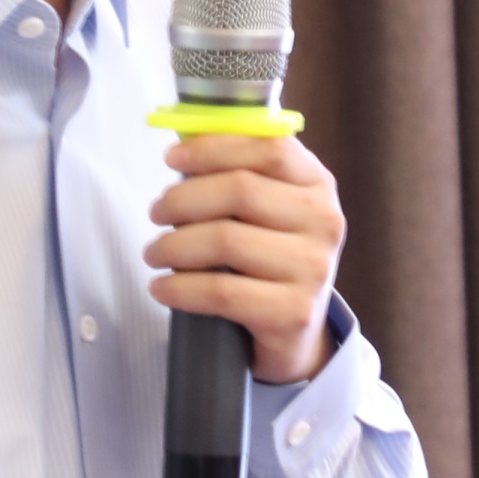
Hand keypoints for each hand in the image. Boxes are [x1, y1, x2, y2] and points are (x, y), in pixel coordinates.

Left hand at [145, 131, 345, 386]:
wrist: (296, 330)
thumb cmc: (268, 258)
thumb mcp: (267, 210)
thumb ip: (238, 173)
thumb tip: (182, 148)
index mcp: (318, 184)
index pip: (268, 148)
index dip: (214, 148)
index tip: (172, 158)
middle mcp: (324, 221)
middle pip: (239, 190)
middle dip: (183, 198)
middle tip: (155, 213)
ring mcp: (313, 268)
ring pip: (225, 240)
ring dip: (173, 245)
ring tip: (154, 253)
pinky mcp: (294, 312)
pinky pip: (221, 292)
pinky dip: (180, 288)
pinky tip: (162, 288)